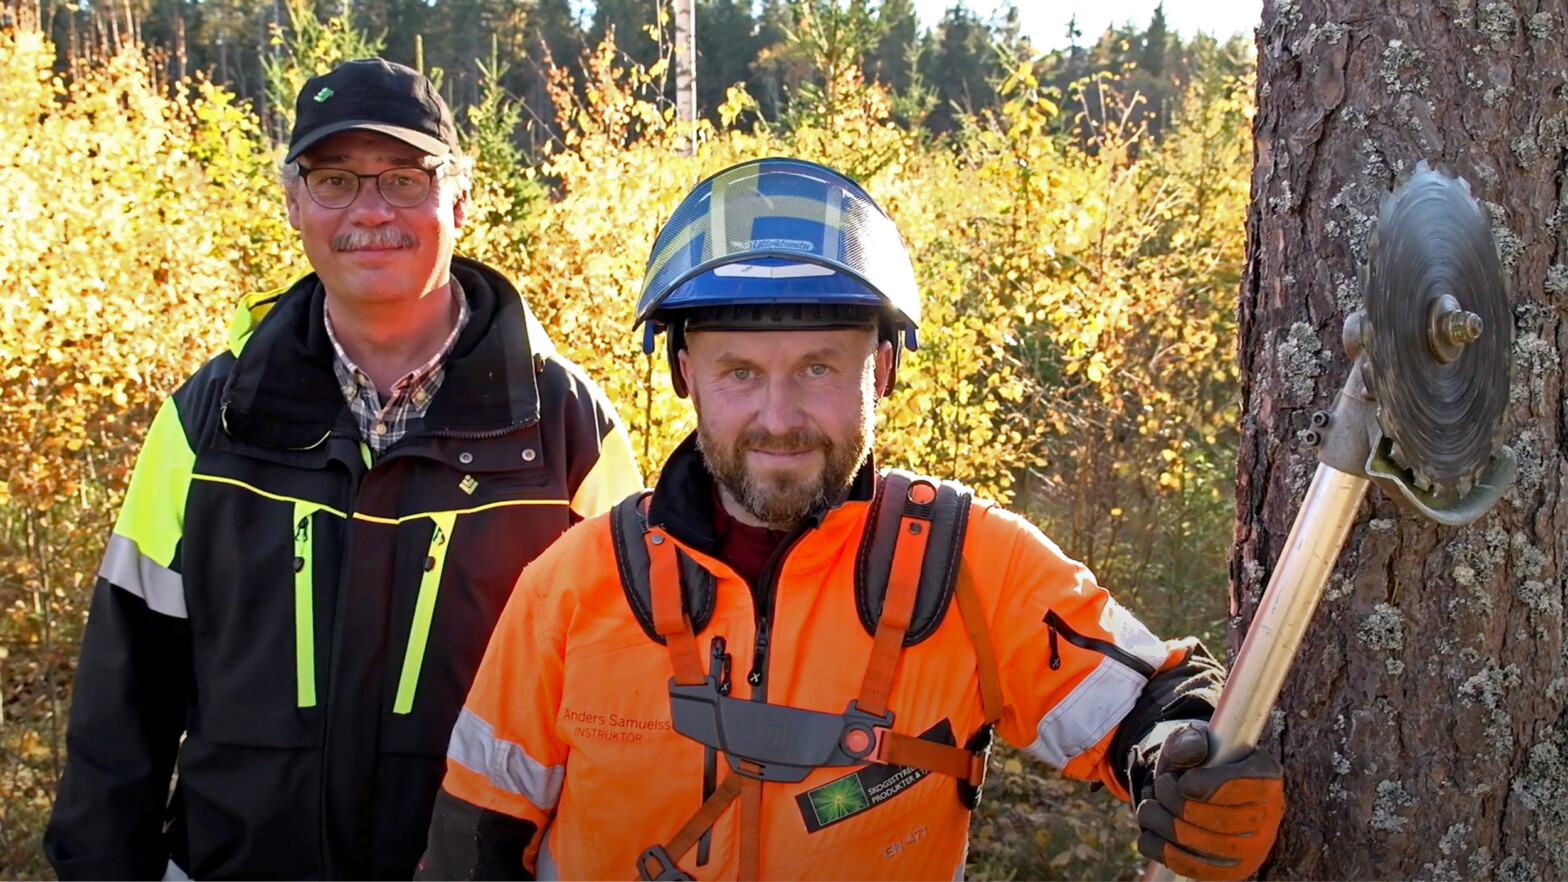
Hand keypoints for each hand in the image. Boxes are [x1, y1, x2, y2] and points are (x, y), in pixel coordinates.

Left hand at [1135, 723, 1284, 880]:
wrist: (1189, 791)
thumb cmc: (1194, 763)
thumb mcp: (1189, 740)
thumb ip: (1188, 739)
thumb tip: (1191, 750)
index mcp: (1267, 775)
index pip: (1247, 786)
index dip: (1209, 785)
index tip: (1183, 781)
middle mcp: (1269, 816)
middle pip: (1222, 821)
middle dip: (1177, 801)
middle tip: (1161, 784)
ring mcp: (1252, 849)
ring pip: (1203, 846)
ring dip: (1162, 822)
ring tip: (1152, 805)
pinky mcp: (1230, 872)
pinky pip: (1190, 868)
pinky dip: (1160, 848)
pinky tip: (1153, 831)